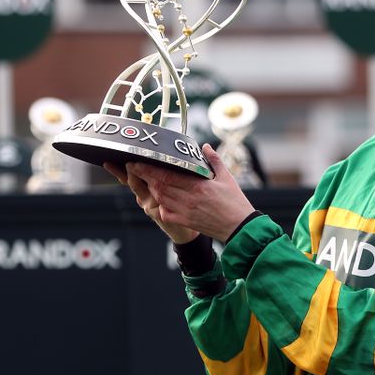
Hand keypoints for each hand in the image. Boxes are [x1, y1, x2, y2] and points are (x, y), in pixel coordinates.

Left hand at [122, 144, 255, 242]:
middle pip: (159, 186)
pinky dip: (161, 206)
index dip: (149, 168)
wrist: (240, 227)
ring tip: (147, 180)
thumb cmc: (235, 203)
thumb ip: (214, 160)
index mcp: (198, 186)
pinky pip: (167, 214)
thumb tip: (205, 147)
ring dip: (152, 189)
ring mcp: (185, 212)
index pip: (167, 175)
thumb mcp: (227, 178)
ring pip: (161, 199)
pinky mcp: (186, 222)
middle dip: (144, 176)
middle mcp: (188, 199)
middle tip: (135, 167)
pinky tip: (161, 200)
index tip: (138, 162)